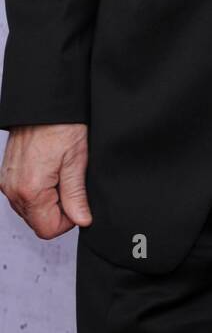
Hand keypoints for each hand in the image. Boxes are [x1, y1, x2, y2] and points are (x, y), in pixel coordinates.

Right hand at [0, 123, 91, 237]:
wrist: (42, 103)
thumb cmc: (60, 125)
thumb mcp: (76, 160)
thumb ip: (76, 196)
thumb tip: (82, 220)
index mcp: (31, 190)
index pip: (48, 229)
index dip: (68, 220)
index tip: (77, 202)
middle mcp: (13, 190)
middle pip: (37, 222)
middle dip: (57, 210)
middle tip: (69, 182)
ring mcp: (8, 183)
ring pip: (30, 210)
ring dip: (47, 200)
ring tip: (59, 174)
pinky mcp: (7, 175)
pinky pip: (23, 196)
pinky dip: (37, 191)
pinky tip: (49, 171)